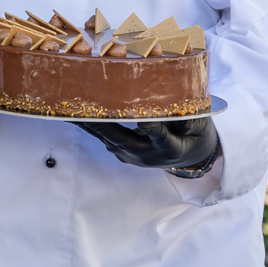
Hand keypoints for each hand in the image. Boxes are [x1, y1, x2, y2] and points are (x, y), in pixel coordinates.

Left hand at [77, 115, 220, 170]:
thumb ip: (191, 119)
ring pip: (107, 137)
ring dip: (87, 123)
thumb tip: (182, 110)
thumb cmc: (196, 135)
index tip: (142, 117)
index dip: (150, 126)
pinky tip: (72, 113)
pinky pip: (103, 136)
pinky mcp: (122, 151)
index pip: (158, 135)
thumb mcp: (200, 126)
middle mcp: (146, 155)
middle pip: (121, 138)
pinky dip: (89, 124)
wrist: (189, 157)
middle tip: (83, 109)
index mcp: (169, 148)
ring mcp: (131, 155)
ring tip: (67, 108)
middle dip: (101, 123)